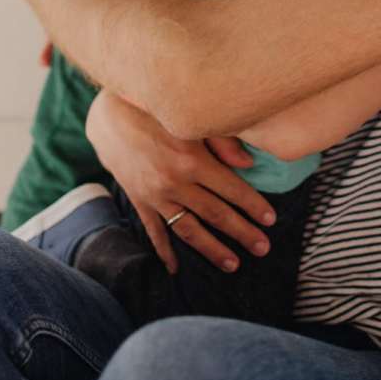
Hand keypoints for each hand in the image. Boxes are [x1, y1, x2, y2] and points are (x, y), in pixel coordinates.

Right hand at [85, 91, 275, 274]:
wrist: (109, 115)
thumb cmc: (158, 110)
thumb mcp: (191, 119)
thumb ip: (223, 141)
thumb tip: (249, 164)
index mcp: (192, 160)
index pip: (232, 190)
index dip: (253, 206)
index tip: (271, 220)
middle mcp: (174, 183)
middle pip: (215, 214)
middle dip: (242, 233)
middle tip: (263, 248)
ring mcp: (155, 195)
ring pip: (189, 229)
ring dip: (212, 249)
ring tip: (233, 264)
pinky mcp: (139, 200)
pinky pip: (154, 230)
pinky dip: (165, 251)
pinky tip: (175, 269)